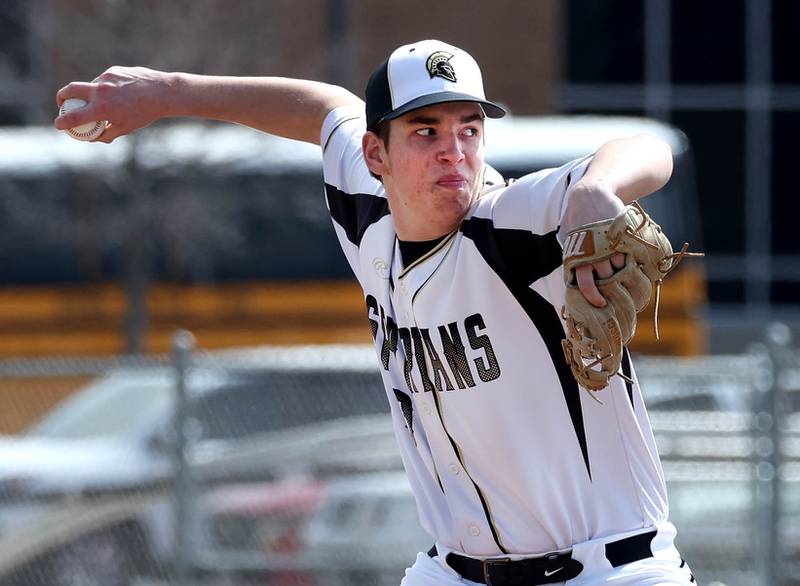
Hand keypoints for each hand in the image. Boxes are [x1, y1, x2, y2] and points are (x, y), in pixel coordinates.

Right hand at [54, 66, 175, 142]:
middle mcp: (101, 91)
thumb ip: (107, 134)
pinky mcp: (113, 70)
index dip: (63, 122)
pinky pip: (104, 80)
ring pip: (90, 85)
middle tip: (62, 103)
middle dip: (61, 97)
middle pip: (69, 90)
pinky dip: (106, 87)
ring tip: (109, 102)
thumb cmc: (144, 114)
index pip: (74, 116)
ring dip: (91, 94)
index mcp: (102, 108)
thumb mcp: (126, 128)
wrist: (162, 93)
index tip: (59, 124)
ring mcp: (106, 78)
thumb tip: (93, 138)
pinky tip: (121, 93)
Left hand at [561, 178, 625, 307]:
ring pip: (619, 271)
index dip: (593, 297)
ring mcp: (607, 246)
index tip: (601, 305)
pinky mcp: (621, 238)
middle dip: (612, 291)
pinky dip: (632, 263)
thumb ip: (572, 257)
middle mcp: (591, 254)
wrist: (591, 194)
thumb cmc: (577, 218)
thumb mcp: (568, 239)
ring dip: (622, 275)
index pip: (585, 285)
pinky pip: (629, 257)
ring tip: (625, 276)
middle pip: (605, 281)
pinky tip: (633, 263)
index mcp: (575, 257)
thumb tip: (575, 279)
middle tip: (619, 297)